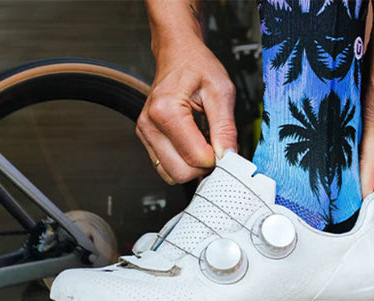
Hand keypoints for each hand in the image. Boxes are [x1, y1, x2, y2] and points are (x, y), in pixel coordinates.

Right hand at [137, 43, 237, 183]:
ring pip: (170, 174)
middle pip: (180, 172)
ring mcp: (144, 132)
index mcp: (166, 111)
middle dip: (203, 167)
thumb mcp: (221, 91)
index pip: (196, 157)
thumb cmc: (197, 65)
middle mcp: (149, 124)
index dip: (218, 158)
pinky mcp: (146, 137)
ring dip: (191, 166)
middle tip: (217, 148)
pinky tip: (192, 144)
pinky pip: (164, 166)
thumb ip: (225, 127)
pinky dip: (181, 162)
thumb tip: (229, 156)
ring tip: (204, 143)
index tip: (228, 146)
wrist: (177, 53)